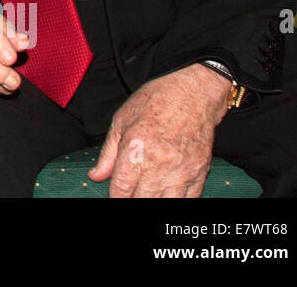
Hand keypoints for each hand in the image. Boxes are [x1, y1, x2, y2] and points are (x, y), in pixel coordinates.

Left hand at [89, 63, 230, 196]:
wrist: (192, 93)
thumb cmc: (155, 101)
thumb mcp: (121, 121)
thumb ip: (108, 153)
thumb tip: (96, 176)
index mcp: (135, 150)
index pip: (121, 189)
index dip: (115, 197)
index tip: (115, 196)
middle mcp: (159, 164)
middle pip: (142, 200)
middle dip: (133, 200)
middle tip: (130, 195)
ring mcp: (182, 170)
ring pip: (166, 204)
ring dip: (154, 202)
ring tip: (148, 195)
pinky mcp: (200, 172)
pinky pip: (189, 199)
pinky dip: (177, 201)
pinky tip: (167, 194)